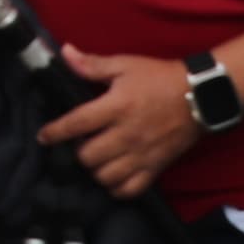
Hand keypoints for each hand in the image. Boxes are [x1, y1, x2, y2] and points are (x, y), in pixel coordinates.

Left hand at [40, 47, 203, 198]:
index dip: (55, 132)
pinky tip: (112, 176)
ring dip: (95, 170)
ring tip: (95, 158)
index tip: (43, 137)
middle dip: (77, 151)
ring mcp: (142, 155)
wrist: (199, 96)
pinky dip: (116, 188)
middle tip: (80, 142)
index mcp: (117, 107)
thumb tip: (65, 53)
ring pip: (106, 177)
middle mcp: (127, 135)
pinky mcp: (156, 168)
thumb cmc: (159, 78)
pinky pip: (130, 190)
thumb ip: (92, 64)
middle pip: (88, 156)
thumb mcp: (125, 65)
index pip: (77, 124)